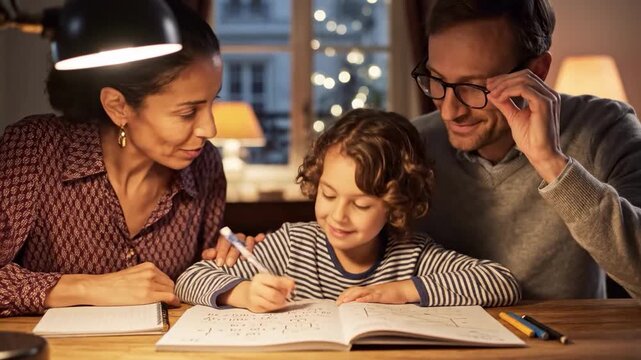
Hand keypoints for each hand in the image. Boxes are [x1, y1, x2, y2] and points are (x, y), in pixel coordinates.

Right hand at [45, 262, 179, 307]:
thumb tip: (158, 285)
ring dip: (171, 297)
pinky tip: (174, 304)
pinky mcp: (147, 294)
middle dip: (170, 292)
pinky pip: (169, 297)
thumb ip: (146, 276)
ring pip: (171, 290)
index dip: (168, 287)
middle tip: (168, 300)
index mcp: (148, 266)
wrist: (98, 288)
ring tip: (168, 303)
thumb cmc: (113, 284)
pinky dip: (174, 301)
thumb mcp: (134, 274)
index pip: (166, 278)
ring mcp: (150, 283)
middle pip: (170, 284)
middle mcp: (151, 272)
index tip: (169, 293)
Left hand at [201, 232, 265, 265]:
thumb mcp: (214, 257)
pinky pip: (258, 239)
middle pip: (236, 242)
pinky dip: (260, 238)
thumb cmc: (222, 259)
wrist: (230, 262)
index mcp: (226, 240)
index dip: (221, 252)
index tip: (219, 263)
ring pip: (248, 239)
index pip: (224, 242)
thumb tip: (212, 254)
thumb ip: (209, 254)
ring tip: (244, 259)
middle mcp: (236, 238)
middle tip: (229, 264)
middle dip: (232, 254)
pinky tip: (262, 238)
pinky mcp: (256, 243)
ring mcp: (246, 240)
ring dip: (247, 247)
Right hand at [223, 273, 294, 312]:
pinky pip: (269, 309)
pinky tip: (273, 303)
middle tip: (285, 296)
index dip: (286, 285)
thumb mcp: (272, 279)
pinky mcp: (255, 309)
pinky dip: (274, 307)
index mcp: (260, 278)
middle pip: (273, 295)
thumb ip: (284, 281)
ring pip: (272, 304)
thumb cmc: (264, 285)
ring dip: (280, 303)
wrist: (247, 294)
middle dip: (282, 297)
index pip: (276, 282)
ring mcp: (254, 299)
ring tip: (279, 300)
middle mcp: (255, 288)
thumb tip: (292, 285)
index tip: (291, 287)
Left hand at [336, 280, 417, 305]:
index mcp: (368, 289)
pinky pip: (372, 296)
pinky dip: (364, 299)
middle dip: (344, 296)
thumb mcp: (378, 297)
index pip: (353, 290)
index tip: (338, 302)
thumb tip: (360, 306)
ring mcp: (375, 291)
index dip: (344, 295)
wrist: (403, 289)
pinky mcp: (381, 295)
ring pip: (361, 292)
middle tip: (337, 304)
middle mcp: (370, 289)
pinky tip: (359, 302)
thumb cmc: (391, 294)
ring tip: (344, 302)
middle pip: (354, 290)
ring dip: (351, 297)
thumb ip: (370, 299)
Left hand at [486, 69, 567, 181]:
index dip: (506, 78)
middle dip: (504, 79)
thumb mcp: (513, 117)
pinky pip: (524, 89)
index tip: (489, 84)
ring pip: (524, 80)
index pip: (525, 77)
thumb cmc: (530, 139)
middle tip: (488, 85)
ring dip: (504, 85)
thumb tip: (492, 93)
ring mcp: (549, 97)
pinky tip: (499, 98)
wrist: (540, 154)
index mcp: (543, 95)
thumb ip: (505, 104)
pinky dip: (509, 91)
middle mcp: (549, 94)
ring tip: (492, 93)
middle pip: (525, 74)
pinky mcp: (545, 104)